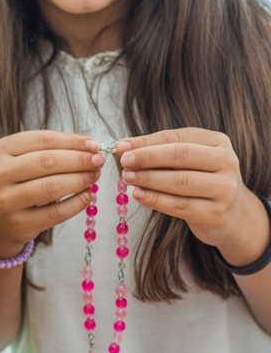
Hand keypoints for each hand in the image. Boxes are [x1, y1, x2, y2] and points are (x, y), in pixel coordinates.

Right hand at [0, 130, 102, 258]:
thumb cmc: (18, 183)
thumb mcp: (24, 160)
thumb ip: (52, 150)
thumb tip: (91, 147)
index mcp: (1, 150)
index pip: (43, 140)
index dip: (72, 141)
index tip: (94, 145)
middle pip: (48, 162)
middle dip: (80, 160)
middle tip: (99, 162)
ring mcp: (7, 200)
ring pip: (52, 187)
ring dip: (81, 180)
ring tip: (94, 177)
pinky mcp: (19, 223)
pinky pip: (56, 212)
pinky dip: (77, 203)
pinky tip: (87, 196)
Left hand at [118, 129, 268, 265]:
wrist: (231, 214)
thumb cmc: (200, 180)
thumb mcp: (186, 161)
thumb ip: (158, 151)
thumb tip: (123, 147)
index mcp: (218, 142)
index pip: (176, 138)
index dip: (146, 142)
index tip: (121, 146)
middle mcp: (226, 162)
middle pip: (180, 156)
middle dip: (147, 157)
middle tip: (124, 162)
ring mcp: (225, 188)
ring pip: (180, 181)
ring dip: (148, 179)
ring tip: (127, 178)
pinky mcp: (216, 213)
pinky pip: (180, 205)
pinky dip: (156, 200)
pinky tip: (138, 195)